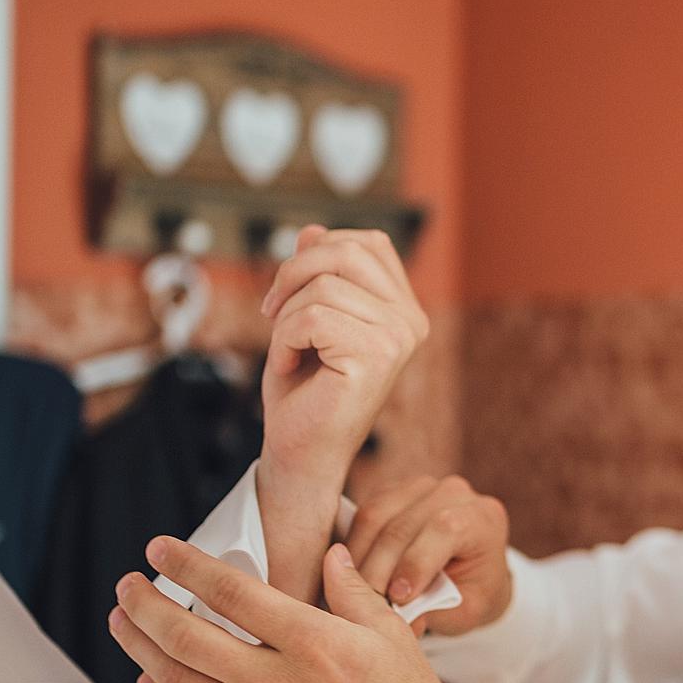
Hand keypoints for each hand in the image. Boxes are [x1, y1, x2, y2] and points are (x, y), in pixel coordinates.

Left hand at [110, 536, 486, 682]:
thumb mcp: (392, 635)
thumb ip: (352, 591)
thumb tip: (330, 552)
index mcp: (315, 643)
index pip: (233, 594)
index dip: (188, 567)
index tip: (158, 549)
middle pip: (189, 637)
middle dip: (146, 606)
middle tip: (126, 585)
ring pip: (180, 682)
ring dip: (142, 649)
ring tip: (122, 623)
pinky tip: (150, 681)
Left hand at [255, 224, 427, 603]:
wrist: (300, 453)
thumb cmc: (304, 392)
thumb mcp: (304, 317)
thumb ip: (315, 273)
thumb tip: (314, 229)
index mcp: (404, 309)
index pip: (365, 243)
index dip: (316, 254)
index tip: (287, 298)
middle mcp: (411, 321)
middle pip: (345, 251)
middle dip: (293, 274)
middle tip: (271, 315)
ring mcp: (398, 338)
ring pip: (323, 285)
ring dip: (285, 317)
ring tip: (286, 352)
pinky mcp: (376, 357)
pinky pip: (311, 317)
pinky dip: (283, 341)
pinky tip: (289, 368)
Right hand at [347, 474, 512, 637]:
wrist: (473, 569)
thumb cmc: (472, 592)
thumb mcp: (466, 611)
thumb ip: (436, 611)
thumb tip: (403, 621)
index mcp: (482, 518)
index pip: (445, 528)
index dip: (416, 562)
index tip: (397, 598)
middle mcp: (453, 493)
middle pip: (403, 525)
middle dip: (378, 569)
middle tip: (363, 604)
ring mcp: (422, 486)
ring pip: (375, 516)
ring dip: (357, 558)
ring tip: (351, 592)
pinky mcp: (394, 490)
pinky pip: (363, 513)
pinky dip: (353, 544)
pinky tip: (349, 573)